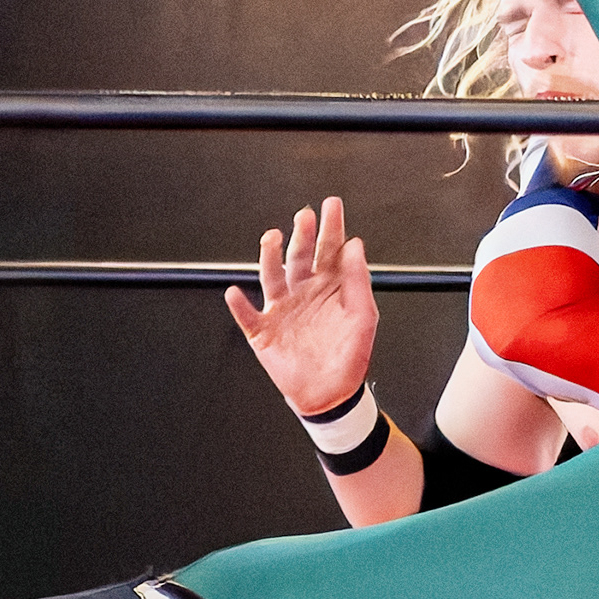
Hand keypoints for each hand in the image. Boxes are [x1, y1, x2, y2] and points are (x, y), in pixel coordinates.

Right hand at [223, 198, 378, 417]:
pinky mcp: (263, 332)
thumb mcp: (363, 317)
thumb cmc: (350, 357)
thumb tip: (356, 245)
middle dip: (301, 234)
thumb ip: (359, 281)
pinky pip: (247, 315)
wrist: (331, 394)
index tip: (332, 204)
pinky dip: (239, 305)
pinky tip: (236, 293)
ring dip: (269, 256)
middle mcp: (303, 293)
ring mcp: (282, 310)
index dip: (331, 226)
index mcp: (328, 287)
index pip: (329, 250)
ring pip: (271, 276)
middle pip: (299, 256)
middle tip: (304, 216)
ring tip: (271, 238)